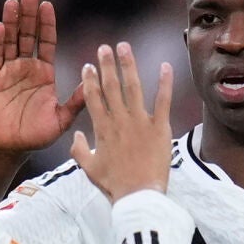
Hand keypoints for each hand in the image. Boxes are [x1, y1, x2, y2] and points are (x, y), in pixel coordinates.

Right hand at [0, 0, 85, 155]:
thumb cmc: (37, 135)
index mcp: (44, 73)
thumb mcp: (61, 119)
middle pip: (27, 35)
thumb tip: (94, 82)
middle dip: (28, 15)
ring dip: (10, 22)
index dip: (46, 24)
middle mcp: (26, 67)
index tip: (47, 5)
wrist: (11, 149)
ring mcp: (8, 72)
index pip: (46, 42)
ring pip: (10, 41)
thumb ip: (76, 102)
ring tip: (12, 3)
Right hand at [70, 43, 172, 202]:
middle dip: (107, 65)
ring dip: (128, 65)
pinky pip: (163, 100)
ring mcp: (140, 122)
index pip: (93, 98)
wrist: (138, 195)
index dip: (90, 80)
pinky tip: (165, 65)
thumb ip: (80, 150)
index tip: (88, 65)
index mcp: (102, 129)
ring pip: (133, 87)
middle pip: (111, 86)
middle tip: (104, 47)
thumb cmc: (114, 185)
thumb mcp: (90, 169)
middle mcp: (119, 121)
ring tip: (124, 47)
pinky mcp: (160, 127)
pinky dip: (165, 82)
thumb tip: (77, 135)